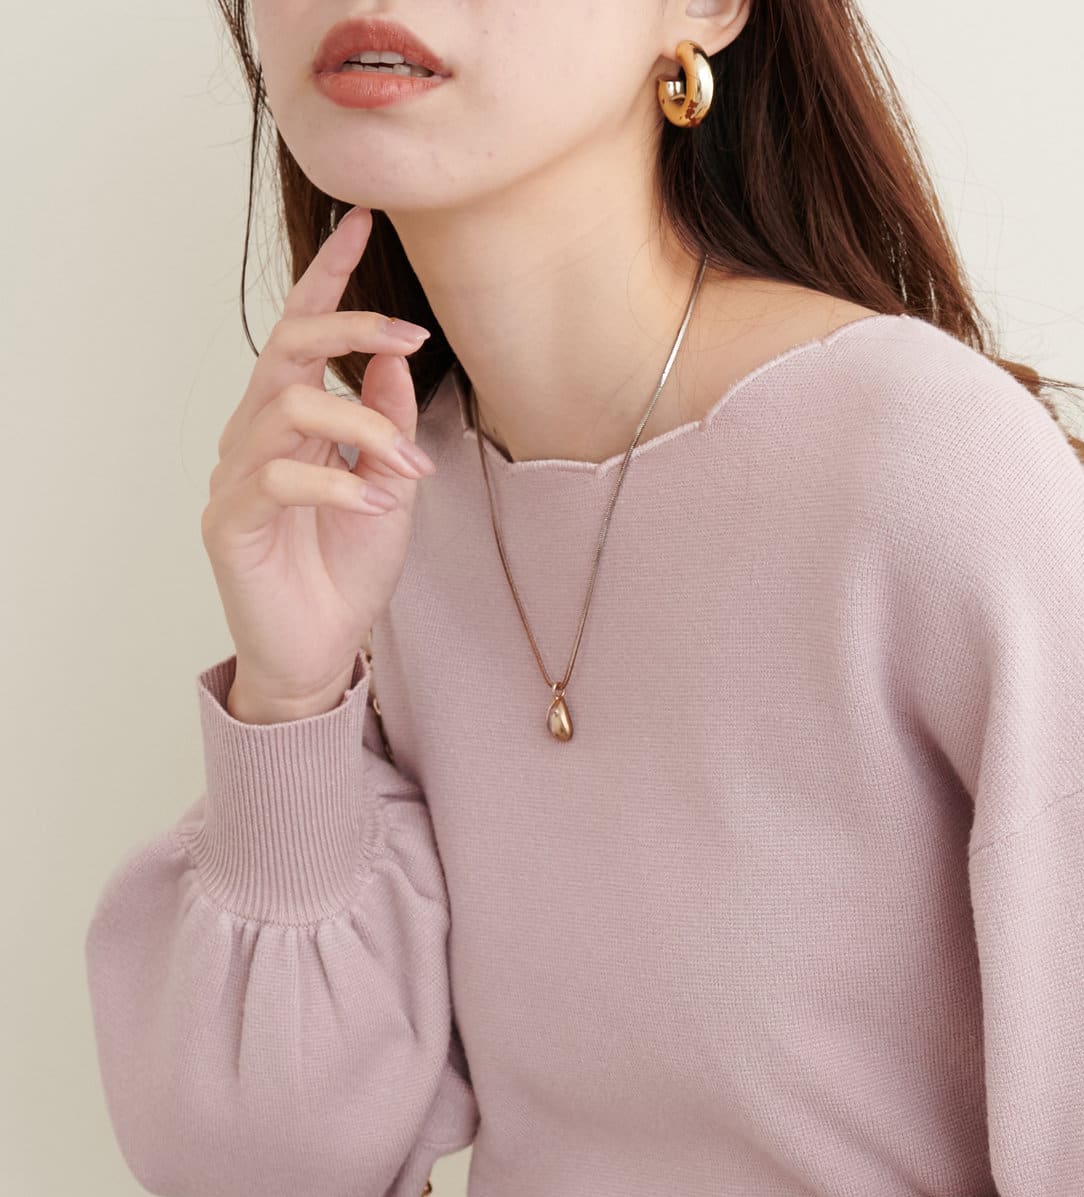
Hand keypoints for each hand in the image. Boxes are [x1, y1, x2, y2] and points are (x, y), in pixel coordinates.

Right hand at [199, 203, 439, 717]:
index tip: (362, 220)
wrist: (321, 649)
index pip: (302, 329)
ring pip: (289, 407)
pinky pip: (278, 476)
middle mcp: (256, 433)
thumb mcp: (390, 485)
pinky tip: (375, 502)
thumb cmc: (347, 570)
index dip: (329, 273)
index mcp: (293, 418)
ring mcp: (237, 475)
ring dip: (364, 429)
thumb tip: (394, 355)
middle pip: (286, 347)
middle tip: (412, 336)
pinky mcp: (231, 520)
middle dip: (349, 327)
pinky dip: (338, 481)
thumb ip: (387, 422)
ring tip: (409, 470)